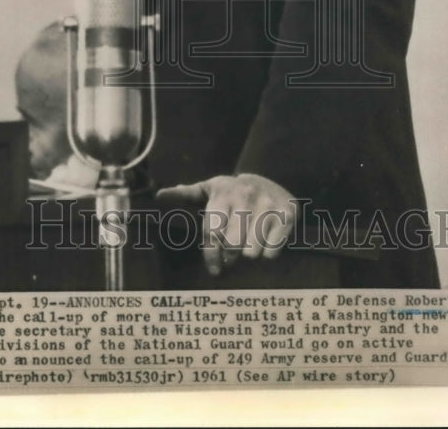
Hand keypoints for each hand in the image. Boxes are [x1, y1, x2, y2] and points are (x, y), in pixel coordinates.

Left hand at [156, 174, 296, 276]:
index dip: (211, 256)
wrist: (271, 178)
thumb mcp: (209, 189)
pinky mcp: (287, 215)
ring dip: (248, 255)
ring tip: (246, 247)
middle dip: (229, 256)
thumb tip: (159, 196)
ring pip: (252, 252)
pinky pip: (272, 251)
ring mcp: (267, 205)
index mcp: (222, 192)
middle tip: (230, 257)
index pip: (213, 232)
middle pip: (233, 246)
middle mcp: (245, 196)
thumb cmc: (232, 192)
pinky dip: (267, 253)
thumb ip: (185, 194)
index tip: (214, 270)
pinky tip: (263, 244)